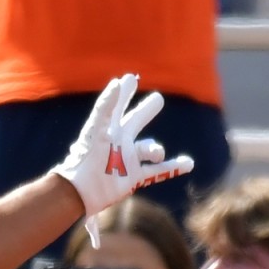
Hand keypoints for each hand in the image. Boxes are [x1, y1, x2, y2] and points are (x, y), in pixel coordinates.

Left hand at [50, 74, 194, 247]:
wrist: (80, 190)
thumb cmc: (85, 158)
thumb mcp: (96, 129)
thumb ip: (107, 105)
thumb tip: (119, 81)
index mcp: (108, 129)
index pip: (118, 107)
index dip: (124, 93)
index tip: (129, 78)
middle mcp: (119, 142)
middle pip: (136, 122)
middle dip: (146, 110)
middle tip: (157, 100)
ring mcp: (126, 160)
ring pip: (149, 149)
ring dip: (157, 149)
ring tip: (156, 153)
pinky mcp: (133, 177)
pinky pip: (158, 172)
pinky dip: (173, 168)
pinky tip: (188, 163)